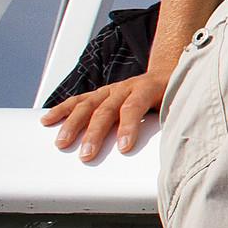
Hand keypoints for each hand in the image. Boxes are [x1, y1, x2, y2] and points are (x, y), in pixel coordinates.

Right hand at [41, 71, 168, 161]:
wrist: (169, 72)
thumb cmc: (175, 94)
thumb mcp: (180, 105)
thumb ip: (175, 121)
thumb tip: (175, 146)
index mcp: (148, 88)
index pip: (134, 107)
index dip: (128, 127)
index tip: (123, 148)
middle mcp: (127, 87)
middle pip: (107, 109)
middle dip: (95, 133)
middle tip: (87, 155)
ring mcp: (112, 90)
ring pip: (88, 105)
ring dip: (73, 124)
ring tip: (62, 143)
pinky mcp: (101, 93)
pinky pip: (79, 101)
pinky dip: (62, 110)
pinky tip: (47, 120)